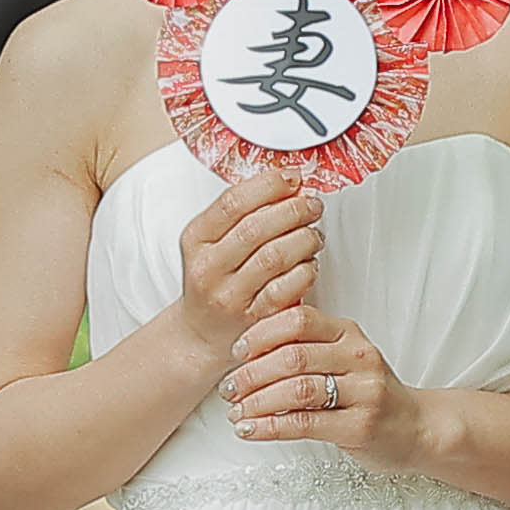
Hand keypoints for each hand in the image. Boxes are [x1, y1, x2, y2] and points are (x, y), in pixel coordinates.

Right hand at [170, 163, 321, 368]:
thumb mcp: (211, 241)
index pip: (233, 202)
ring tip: (313, 234)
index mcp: (196, 240)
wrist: (201, 331)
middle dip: (294, 210)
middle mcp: (208, 268)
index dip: (269, 185)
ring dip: (304, 239)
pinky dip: (306, 270)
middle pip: (257, 228)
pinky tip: (309, 263)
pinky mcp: (253, 318)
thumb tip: (287, 183)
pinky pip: (288, 287)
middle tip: (312, 205)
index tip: (292, 178)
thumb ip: (241, 213)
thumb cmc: (214, 279)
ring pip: (275, 256)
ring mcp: (230, 295)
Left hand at [227, 301, 422, 464]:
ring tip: (236, 412)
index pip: (299, 319)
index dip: (261, 333)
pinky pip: (305, 423)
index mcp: (349, 333)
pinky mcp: (361, 426)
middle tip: (229, 388)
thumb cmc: (369, 394)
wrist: (417, 428)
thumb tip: (251, 340)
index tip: (237, 351)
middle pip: (293, 356)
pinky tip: (251, 430)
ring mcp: (364, 391)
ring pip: (297, 390)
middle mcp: (359, 357)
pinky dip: (270, 427)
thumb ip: (307, 345)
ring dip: (257, 402)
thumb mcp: (344, 358)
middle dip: (251, 373)